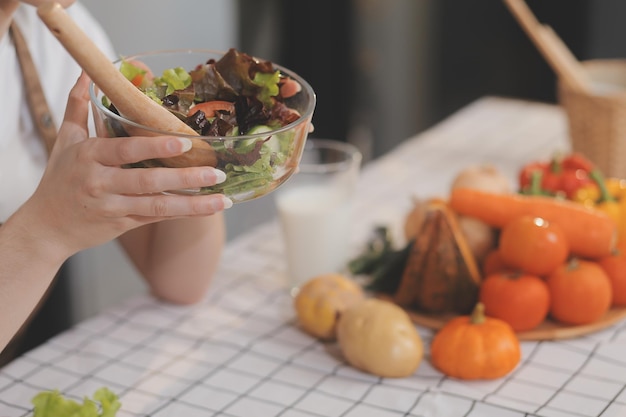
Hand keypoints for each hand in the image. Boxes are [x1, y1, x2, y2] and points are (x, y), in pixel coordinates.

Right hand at [16, 73, 229, 261]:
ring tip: (222, 200)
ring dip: (192, 203)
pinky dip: (182, 213)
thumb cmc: (59, 179)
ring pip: (157, 205)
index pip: (125, 150)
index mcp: (89, 156)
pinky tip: (207, 209)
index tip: (184, 141)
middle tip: (216, 172)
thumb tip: (85, 74)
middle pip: (147, 180)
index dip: (155, 146)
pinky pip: (156, 217)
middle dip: (185, 177)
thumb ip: (79, 107)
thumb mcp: (65, 140)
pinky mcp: (122, 224)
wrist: (47, 227)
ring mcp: (113, 207)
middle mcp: (100, 183)